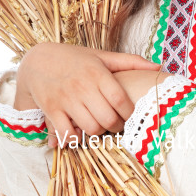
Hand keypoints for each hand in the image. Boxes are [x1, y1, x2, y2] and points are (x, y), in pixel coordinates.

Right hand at [14, 43, 160, 147]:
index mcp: (98, 73)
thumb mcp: (102, 56)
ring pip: (90, 128)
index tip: (129, 117)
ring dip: (98, 134)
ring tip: (99, 128)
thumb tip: (158, 67)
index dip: (129, 114)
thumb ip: (130, 62)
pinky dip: (75, 139)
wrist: (37, 60)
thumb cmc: (75, 59)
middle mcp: (82, 86)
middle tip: (115, 125)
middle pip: (108, 119)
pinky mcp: (51, 109)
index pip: (120, 100)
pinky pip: (67, 133)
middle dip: (116, 127)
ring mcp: (66, 99)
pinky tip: (79, 133)